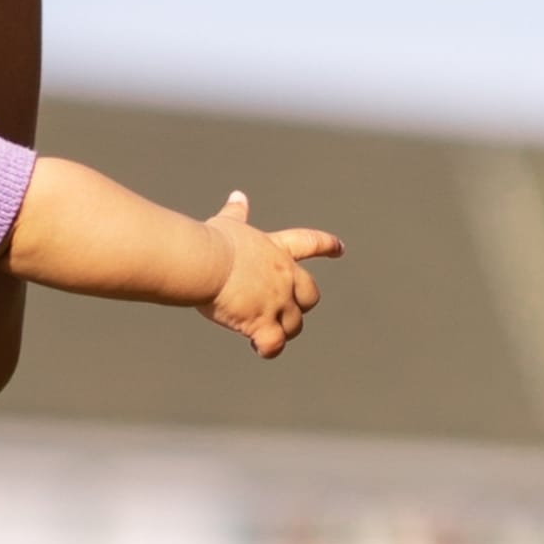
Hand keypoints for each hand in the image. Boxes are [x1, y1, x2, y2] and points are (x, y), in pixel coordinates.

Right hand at [200, 190, 342, 356]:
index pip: (310, 243)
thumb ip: (237, 213)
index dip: (327, 245)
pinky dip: (268, 348)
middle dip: (301, 304)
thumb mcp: (228, 224)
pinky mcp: (261, 322)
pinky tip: (258, 347)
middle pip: (309, 296)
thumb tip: (238, 196)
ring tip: (263, 334)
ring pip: (294, 324)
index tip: (340, 248)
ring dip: (282, 329)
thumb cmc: (212, 241)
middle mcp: (284, 276)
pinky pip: (273, 343)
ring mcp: (276, 302)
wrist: (203, 262)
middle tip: (285, 311)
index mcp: (277, 250)